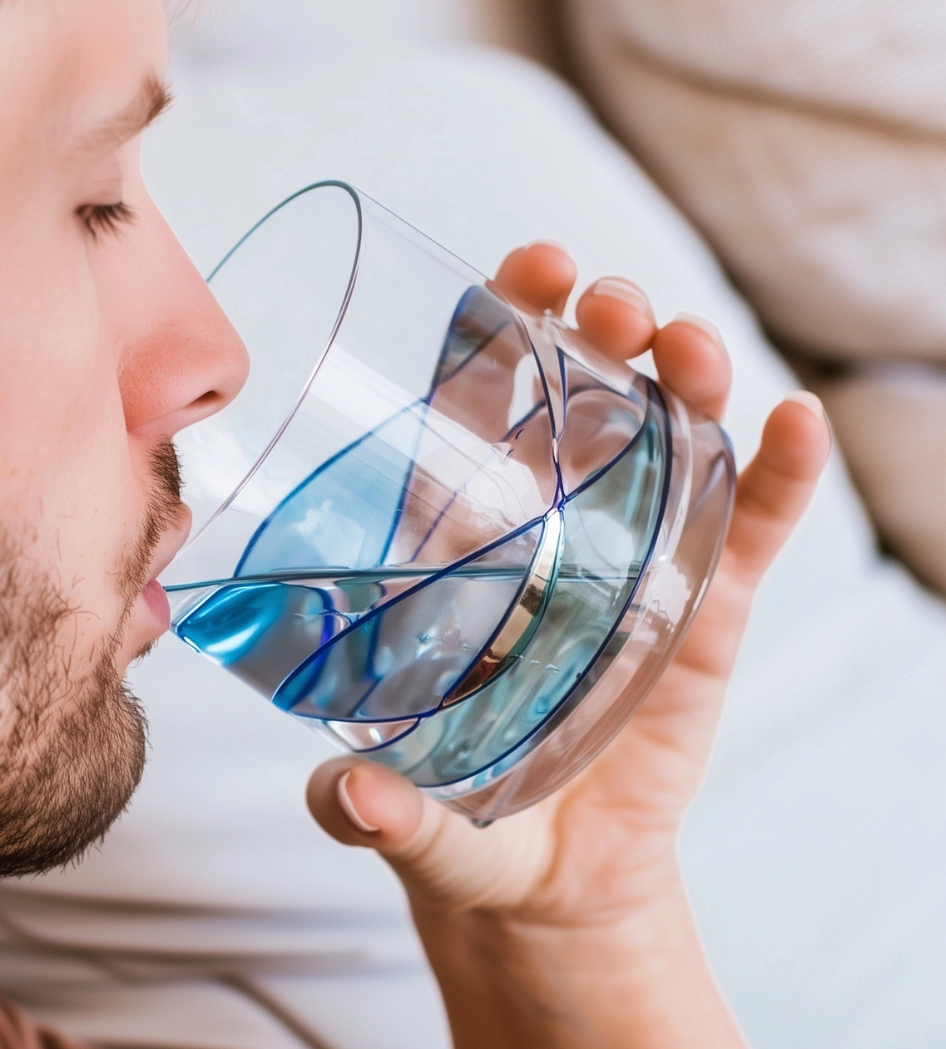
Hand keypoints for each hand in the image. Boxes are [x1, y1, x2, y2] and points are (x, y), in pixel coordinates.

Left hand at [308, 244, 830, 1048]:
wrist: (551, 882)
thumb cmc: (464, 824)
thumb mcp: (418, 816)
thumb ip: (381, 812)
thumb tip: (356, 800)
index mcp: (463, 554)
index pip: (475, 411)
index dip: (498, 330)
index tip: (522, 272)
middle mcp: (550, 538)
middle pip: (578, 400)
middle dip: (598, 331)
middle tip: (608, 306)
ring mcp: (633, 567)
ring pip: (668, 444)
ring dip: (686, 378)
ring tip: (692, 352)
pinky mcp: (701, 617)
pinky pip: (747, 534)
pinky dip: (776, 481)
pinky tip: (798, 427)